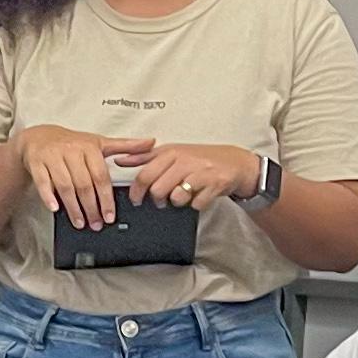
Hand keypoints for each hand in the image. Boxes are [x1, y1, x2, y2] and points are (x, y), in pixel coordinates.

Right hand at [12, 123, 119, 229]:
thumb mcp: (98, 143)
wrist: (39, 137)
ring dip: (73, 207)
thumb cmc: (71, 143)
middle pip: (83, 184)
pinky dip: (48, 196)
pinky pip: (43, 182)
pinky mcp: (37, 162)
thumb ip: (125, 146)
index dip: (106, 199)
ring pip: (65, 186)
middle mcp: (71, 151)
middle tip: (96, 224)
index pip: (101, 177)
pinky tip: (55, 209)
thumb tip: (150, 143)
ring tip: (80, 223)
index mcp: (89, 147)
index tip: (109, 216)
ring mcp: (53, 156)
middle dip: (91, 207)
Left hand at [112, 139, 260, 211]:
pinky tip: (199, 196)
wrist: (236, 163)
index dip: (137, 192)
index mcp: (171, 152)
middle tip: (161, 201)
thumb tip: (121, 160)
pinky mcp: (214, 184)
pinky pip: (195, 203)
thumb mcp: (172, 153)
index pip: (144, 174)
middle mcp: (184, 160)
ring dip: (177, 202)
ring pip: (175, 197)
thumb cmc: (201, 159)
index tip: (136, 200)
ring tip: (183, 195)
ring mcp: (200, 172)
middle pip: (157, 189)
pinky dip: (195, 204)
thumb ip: (145, 157)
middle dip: (157, 200)